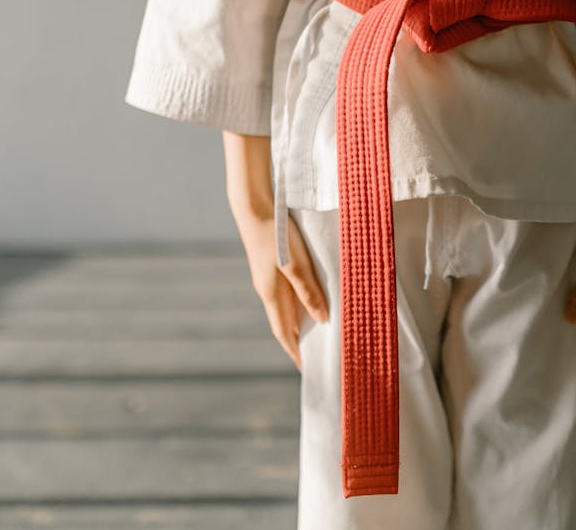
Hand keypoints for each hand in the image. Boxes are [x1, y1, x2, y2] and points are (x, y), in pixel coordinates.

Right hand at [235, 211, 327, 371]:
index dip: (294, 351)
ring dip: (300, 321)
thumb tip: (322, 318)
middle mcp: (267, 290)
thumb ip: (309, 291)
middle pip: (285, 323)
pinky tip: (311, 299)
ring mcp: (268, 277)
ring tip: (318, 332)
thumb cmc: (276, 236)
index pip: (284, 332)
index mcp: (271, 294)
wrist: (254, 207)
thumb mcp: (296, 265)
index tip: (305, 368)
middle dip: (298, 341)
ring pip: (287, 307)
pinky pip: (287, 292)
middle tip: (316, 354)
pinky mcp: (272, 265)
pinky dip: (299, 302)